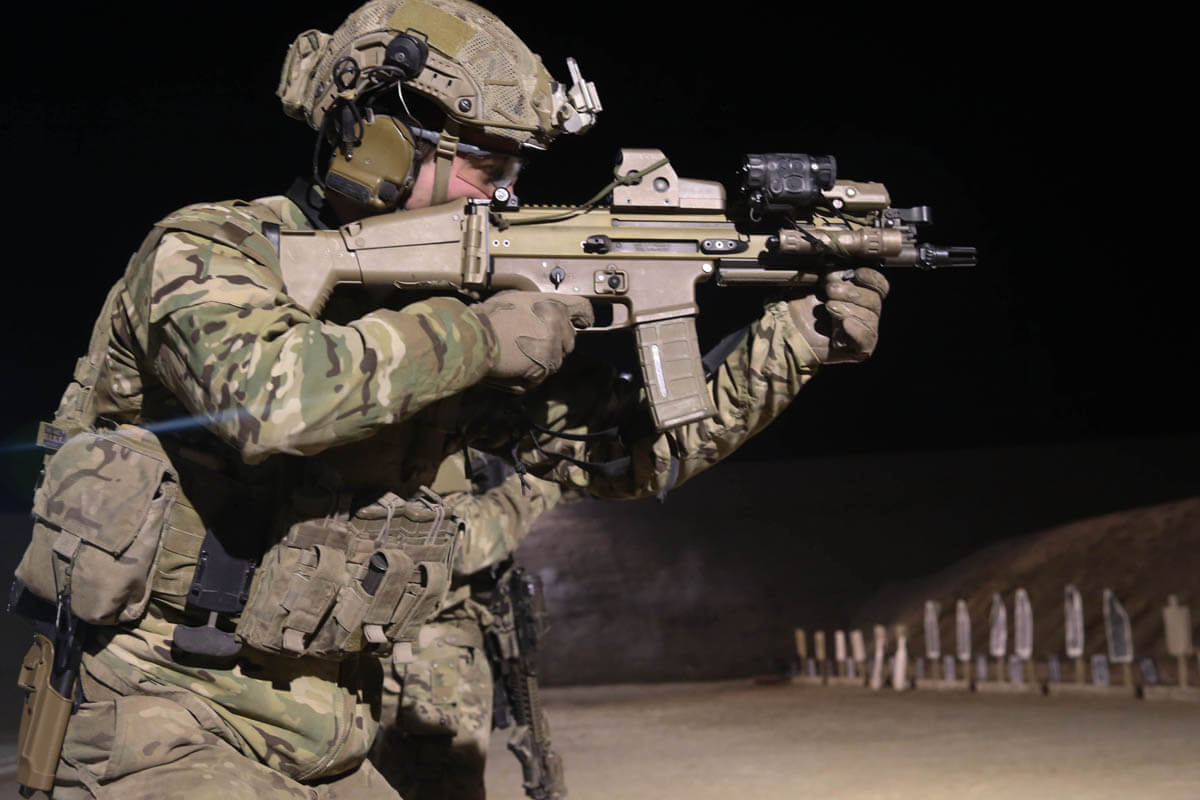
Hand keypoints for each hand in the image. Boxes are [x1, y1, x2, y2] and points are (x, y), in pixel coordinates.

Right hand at [474, 291, 593, 391]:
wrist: (477, 335)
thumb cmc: (489, 317)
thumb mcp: (516, 301)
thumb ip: (536, 309)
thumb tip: (539, 318)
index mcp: (553, 305)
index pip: (582, 308)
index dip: (584, 316)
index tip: (585, 322)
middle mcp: (558, 324)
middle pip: (568, 341)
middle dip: (553, 345)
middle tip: (530, 345)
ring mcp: (553, 347)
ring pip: (554, 362)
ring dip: (538, 363)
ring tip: (514, 356)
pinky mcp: (544, 367)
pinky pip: (539, 377)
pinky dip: (525, 377)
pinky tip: (510, 367)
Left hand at [787, 268, 888, 363]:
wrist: (787, 330)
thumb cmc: (801, 306)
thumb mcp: (816, 282)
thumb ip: (834, 274)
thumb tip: (845, 270)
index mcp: (860, 294)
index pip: (880, 286)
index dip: (872, 278)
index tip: (856, 274)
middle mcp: (865, 313)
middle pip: (875, 301)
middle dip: (853, 293)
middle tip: (829, 291)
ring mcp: (863, 332)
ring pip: (871, 318)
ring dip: (849, 309)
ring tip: (828, 307)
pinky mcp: (858, 350)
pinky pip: (868, 339)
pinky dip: (858, 329)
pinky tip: (845, 323)